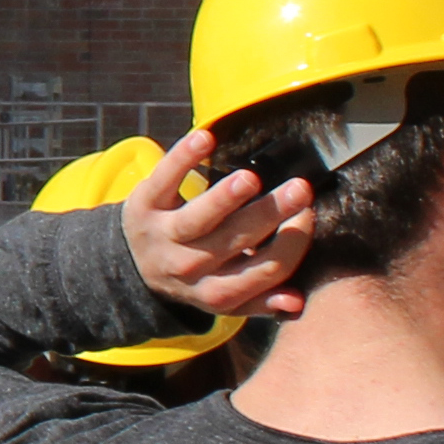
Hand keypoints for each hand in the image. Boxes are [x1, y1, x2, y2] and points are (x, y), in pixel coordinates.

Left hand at [123, 129, 315, 318]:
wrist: (134, 264)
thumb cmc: (199, 273)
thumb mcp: (226, 297)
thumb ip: (263, 300)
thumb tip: (297, 304)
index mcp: (216, 292)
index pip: (263, 271)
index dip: (290, 246)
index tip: (309, 214)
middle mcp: (188, 268)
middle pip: (234, 242)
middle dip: (268, 215)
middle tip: (299, 190)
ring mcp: (163, 236)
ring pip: (196, 220)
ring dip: (223, 199)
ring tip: (249, 179)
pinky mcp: (144, 205)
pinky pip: (164, 181)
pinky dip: (182, 159)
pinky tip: (205, 140)